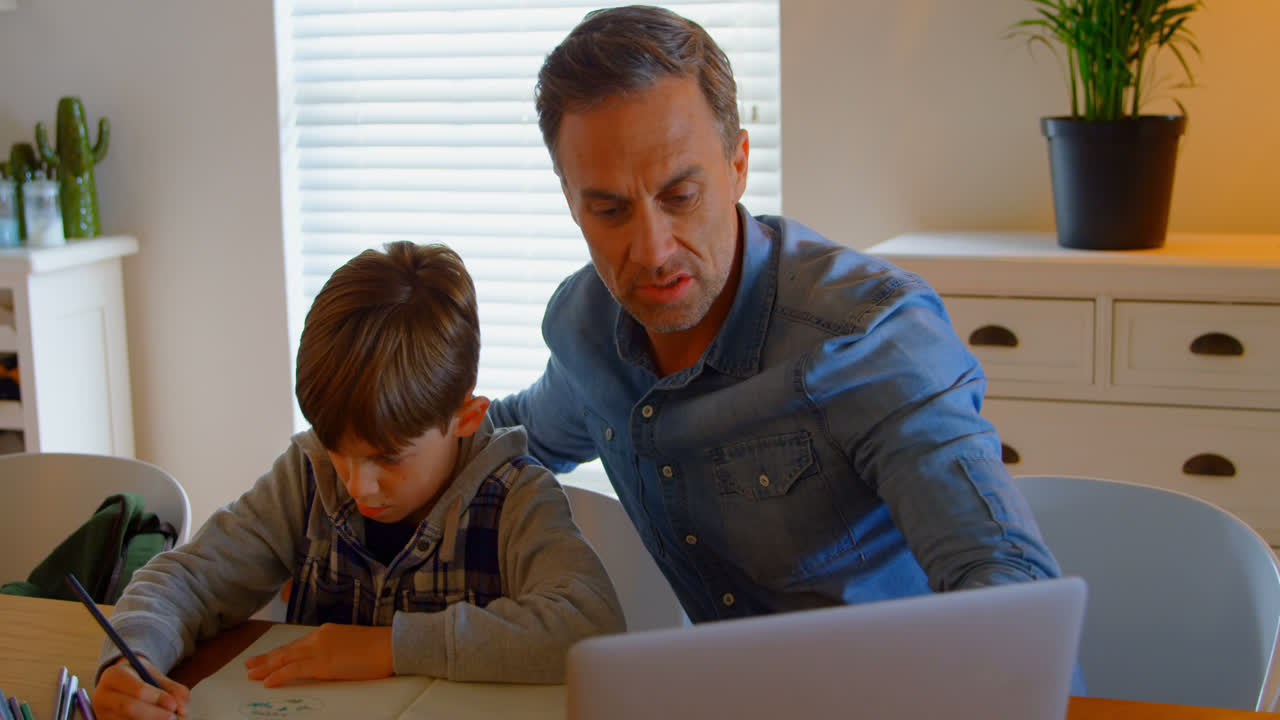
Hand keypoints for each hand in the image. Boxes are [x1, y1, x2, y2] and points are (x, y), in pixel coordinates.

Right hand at [93, 656, 189, 719]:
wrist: (118, 682)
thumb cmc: (139, 677)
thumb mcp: (155, 675)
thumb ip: (173, 689)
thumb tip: (183, 710)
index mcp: (114, 675)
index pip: (137, 689)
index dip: (156, 698)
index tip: (173, 704)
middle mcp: (103, 695)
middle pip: (129, 708)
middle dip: (154, 714)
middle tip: (173, 718)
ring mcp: (102, 712)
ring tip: (166, 719)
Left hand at [244, 623, 393, 686]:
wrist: (391, 645)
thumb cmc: (378, 647)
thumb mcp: (351, 643)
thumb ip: (335, 648)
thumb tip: (327, 660)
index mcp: (326, 632)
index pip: (296, 644)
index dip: (279, 652)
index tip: (266, 657)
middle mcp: (319, 637)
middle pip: (286, 650)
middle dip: (266, 659)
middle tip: (249, 666)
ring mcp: (319, 650)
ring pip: (285, 658)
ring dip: (266, 667)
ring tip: (252, 675)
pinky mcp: (323, 663)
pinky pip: (294, 669)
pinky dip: (279, 675)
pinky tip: (268, 682)